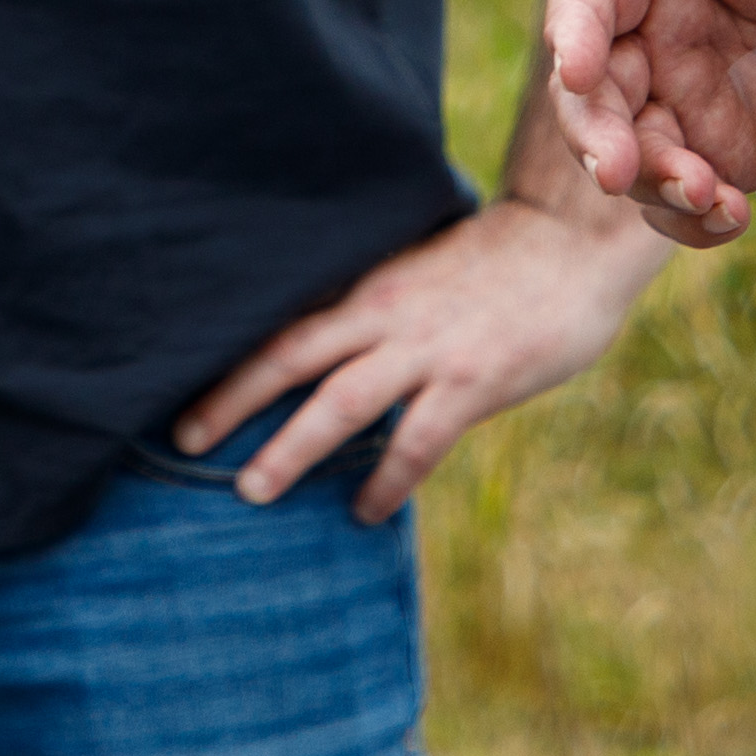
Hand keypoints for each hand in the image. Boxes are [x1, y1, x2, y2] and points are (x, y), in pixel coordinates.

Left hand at [174, 187, 663, 521]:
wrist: (572, 242)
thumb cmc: (499, 262)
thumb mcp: (422, 273)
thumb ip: (379, 309)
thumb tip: (334, 351)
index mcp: (370, 285)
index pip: (285, 323)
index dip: (232, 359)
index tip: (183, 392)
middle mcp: (386, 314)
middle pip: (290, 355)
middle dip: (233, 399)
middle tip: (184, 439)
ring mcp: (428, 349)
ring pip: (341, 401)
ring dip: (292, 447)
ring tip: (252, 490)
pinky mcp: (473, 380)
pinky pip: (417, 441)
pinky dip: (386, 480)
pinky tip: (364, 512)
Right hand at [542, 0, 755, 247]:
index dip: (570, 32)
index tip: (572, 66)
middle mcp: (649, 43)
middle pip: (588, 95)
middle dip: (593, 136)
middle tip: (618, 172)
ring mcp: (680, 105)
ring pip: (632, 157)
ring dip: (653, 184)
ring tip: (709, 196)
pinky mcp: (722, 155)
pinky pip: (685, 200)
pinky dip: (695, 221)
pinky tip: (733, 219)